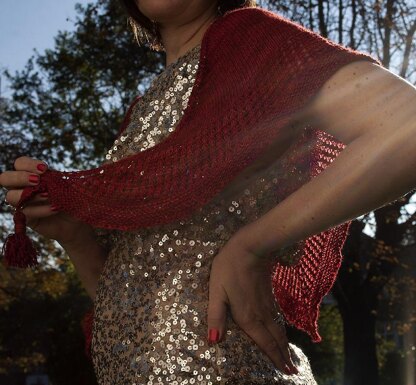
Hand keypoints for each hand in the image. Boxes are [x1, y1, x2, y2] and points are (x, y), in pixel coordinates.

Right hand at [0, 156, 92, 244]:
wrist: (81, 223)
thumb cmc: (81, 201)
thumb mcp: (84, 186)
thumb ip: (91, 173)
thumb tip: (110, 160)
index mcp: (36, 175)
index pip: (19, 163)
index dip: (27, 164)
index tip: (46, 169)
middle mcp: (25, 188)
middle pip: (4, 178)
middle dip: (19, 177)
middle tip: (39, 180)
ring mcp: (24, 204)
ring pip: (11, 197)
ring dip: (32, 195)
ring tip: (52, 197)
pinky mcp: (27, 218)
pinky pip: (24, 213)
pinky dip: (40, 210)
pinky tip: (56, 209)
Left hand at [207, 232, 298, 374]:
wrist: (250, 247)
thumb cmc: (229, 269)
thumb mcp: (216, 292)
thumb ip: (216, 317)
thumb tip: (213, 342)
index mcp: (248, 317)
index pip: (264, 342)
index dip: (274, 357)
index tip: (286, 371)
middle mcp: (261, 314)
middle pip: (275, 338)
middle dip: (283, 355)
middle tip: (292, 370)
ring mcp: (267, 303)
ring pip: (279, 328)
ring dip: (284, 344)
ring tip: (289, 355)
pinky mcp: (269, 294)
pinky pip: (278, 317)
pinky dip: (282, 329)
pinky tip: (281, 329)